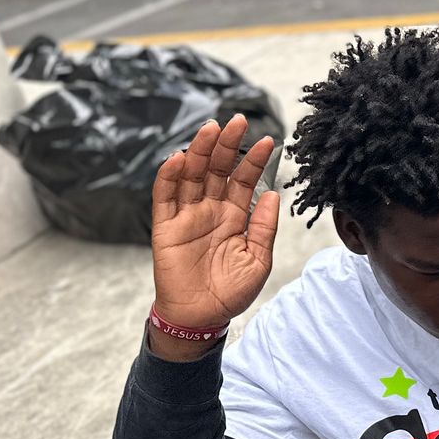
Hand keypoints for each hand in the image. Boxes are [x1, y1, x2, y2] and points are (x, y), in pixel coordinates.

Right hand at [150, 115, 280, 334]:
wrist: (202, 317)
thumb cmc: (231, 291)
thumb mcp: (258, 259)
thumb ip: (264, 227)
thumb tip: (273, 194)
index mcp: (234, 216)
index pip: (244, 180)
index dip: (255, 161)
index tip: (269, 140)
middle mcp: (210, 210)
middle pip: (217, 170)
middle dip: (228, 145)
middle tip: (239, 121)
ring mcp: (187, 216)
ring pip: (191, 176)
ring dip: (200, 151)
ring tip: (212, 129)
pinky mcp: (165, 227)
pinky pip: (164, 197)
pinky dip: (169, 177)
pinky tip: (178, 158)